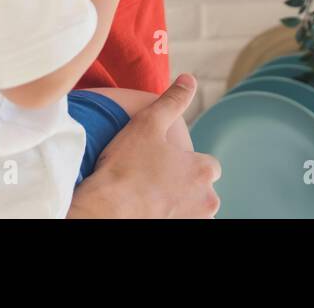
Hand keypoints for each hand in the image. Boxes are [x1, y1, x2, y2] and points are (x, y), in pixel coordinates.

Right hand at [67, 74, 220, 217]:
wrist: (105, 211)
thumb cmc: (125, 166)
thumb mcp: (148, 123)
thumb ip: (173, 100)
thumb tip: (189, 79)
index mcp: (205, 170)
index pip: (208, 166)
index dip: (186, 163)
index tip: (164, 164)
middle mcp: (208, 200)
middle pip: (201, 191)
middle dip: (184, 187)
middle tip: (153, 182)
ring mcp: (195, 222)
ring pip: (192, 210)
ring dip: (178, 206)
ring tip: (148, 198)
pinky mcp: (180, 235)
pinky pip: (180, 222)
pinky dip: (168, 218)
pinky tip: (147, 212)